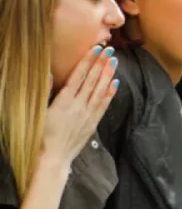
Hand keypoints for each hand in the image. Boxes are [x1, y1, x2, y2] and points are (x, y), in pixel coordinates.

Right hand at [42, 46, 116, 163]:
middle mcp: (79, 106)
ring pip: (100, 90)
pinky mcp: (93, 124)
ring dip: (108, 75)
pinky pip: (104, 105)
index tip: (96, 48)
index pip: (79, 76)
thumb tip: (49, 72)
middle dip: (101, 63)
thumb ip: (44, 91)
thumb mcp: (39, 112)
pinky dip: (110, 93)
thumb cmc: (41, 135)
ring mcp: (88, 115)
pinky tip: (115, 83)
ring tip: (114, 61)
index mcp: (64, 101)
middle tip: (110, 49)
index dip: (88, 61)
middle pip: (92, 80)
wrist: (52, 159)